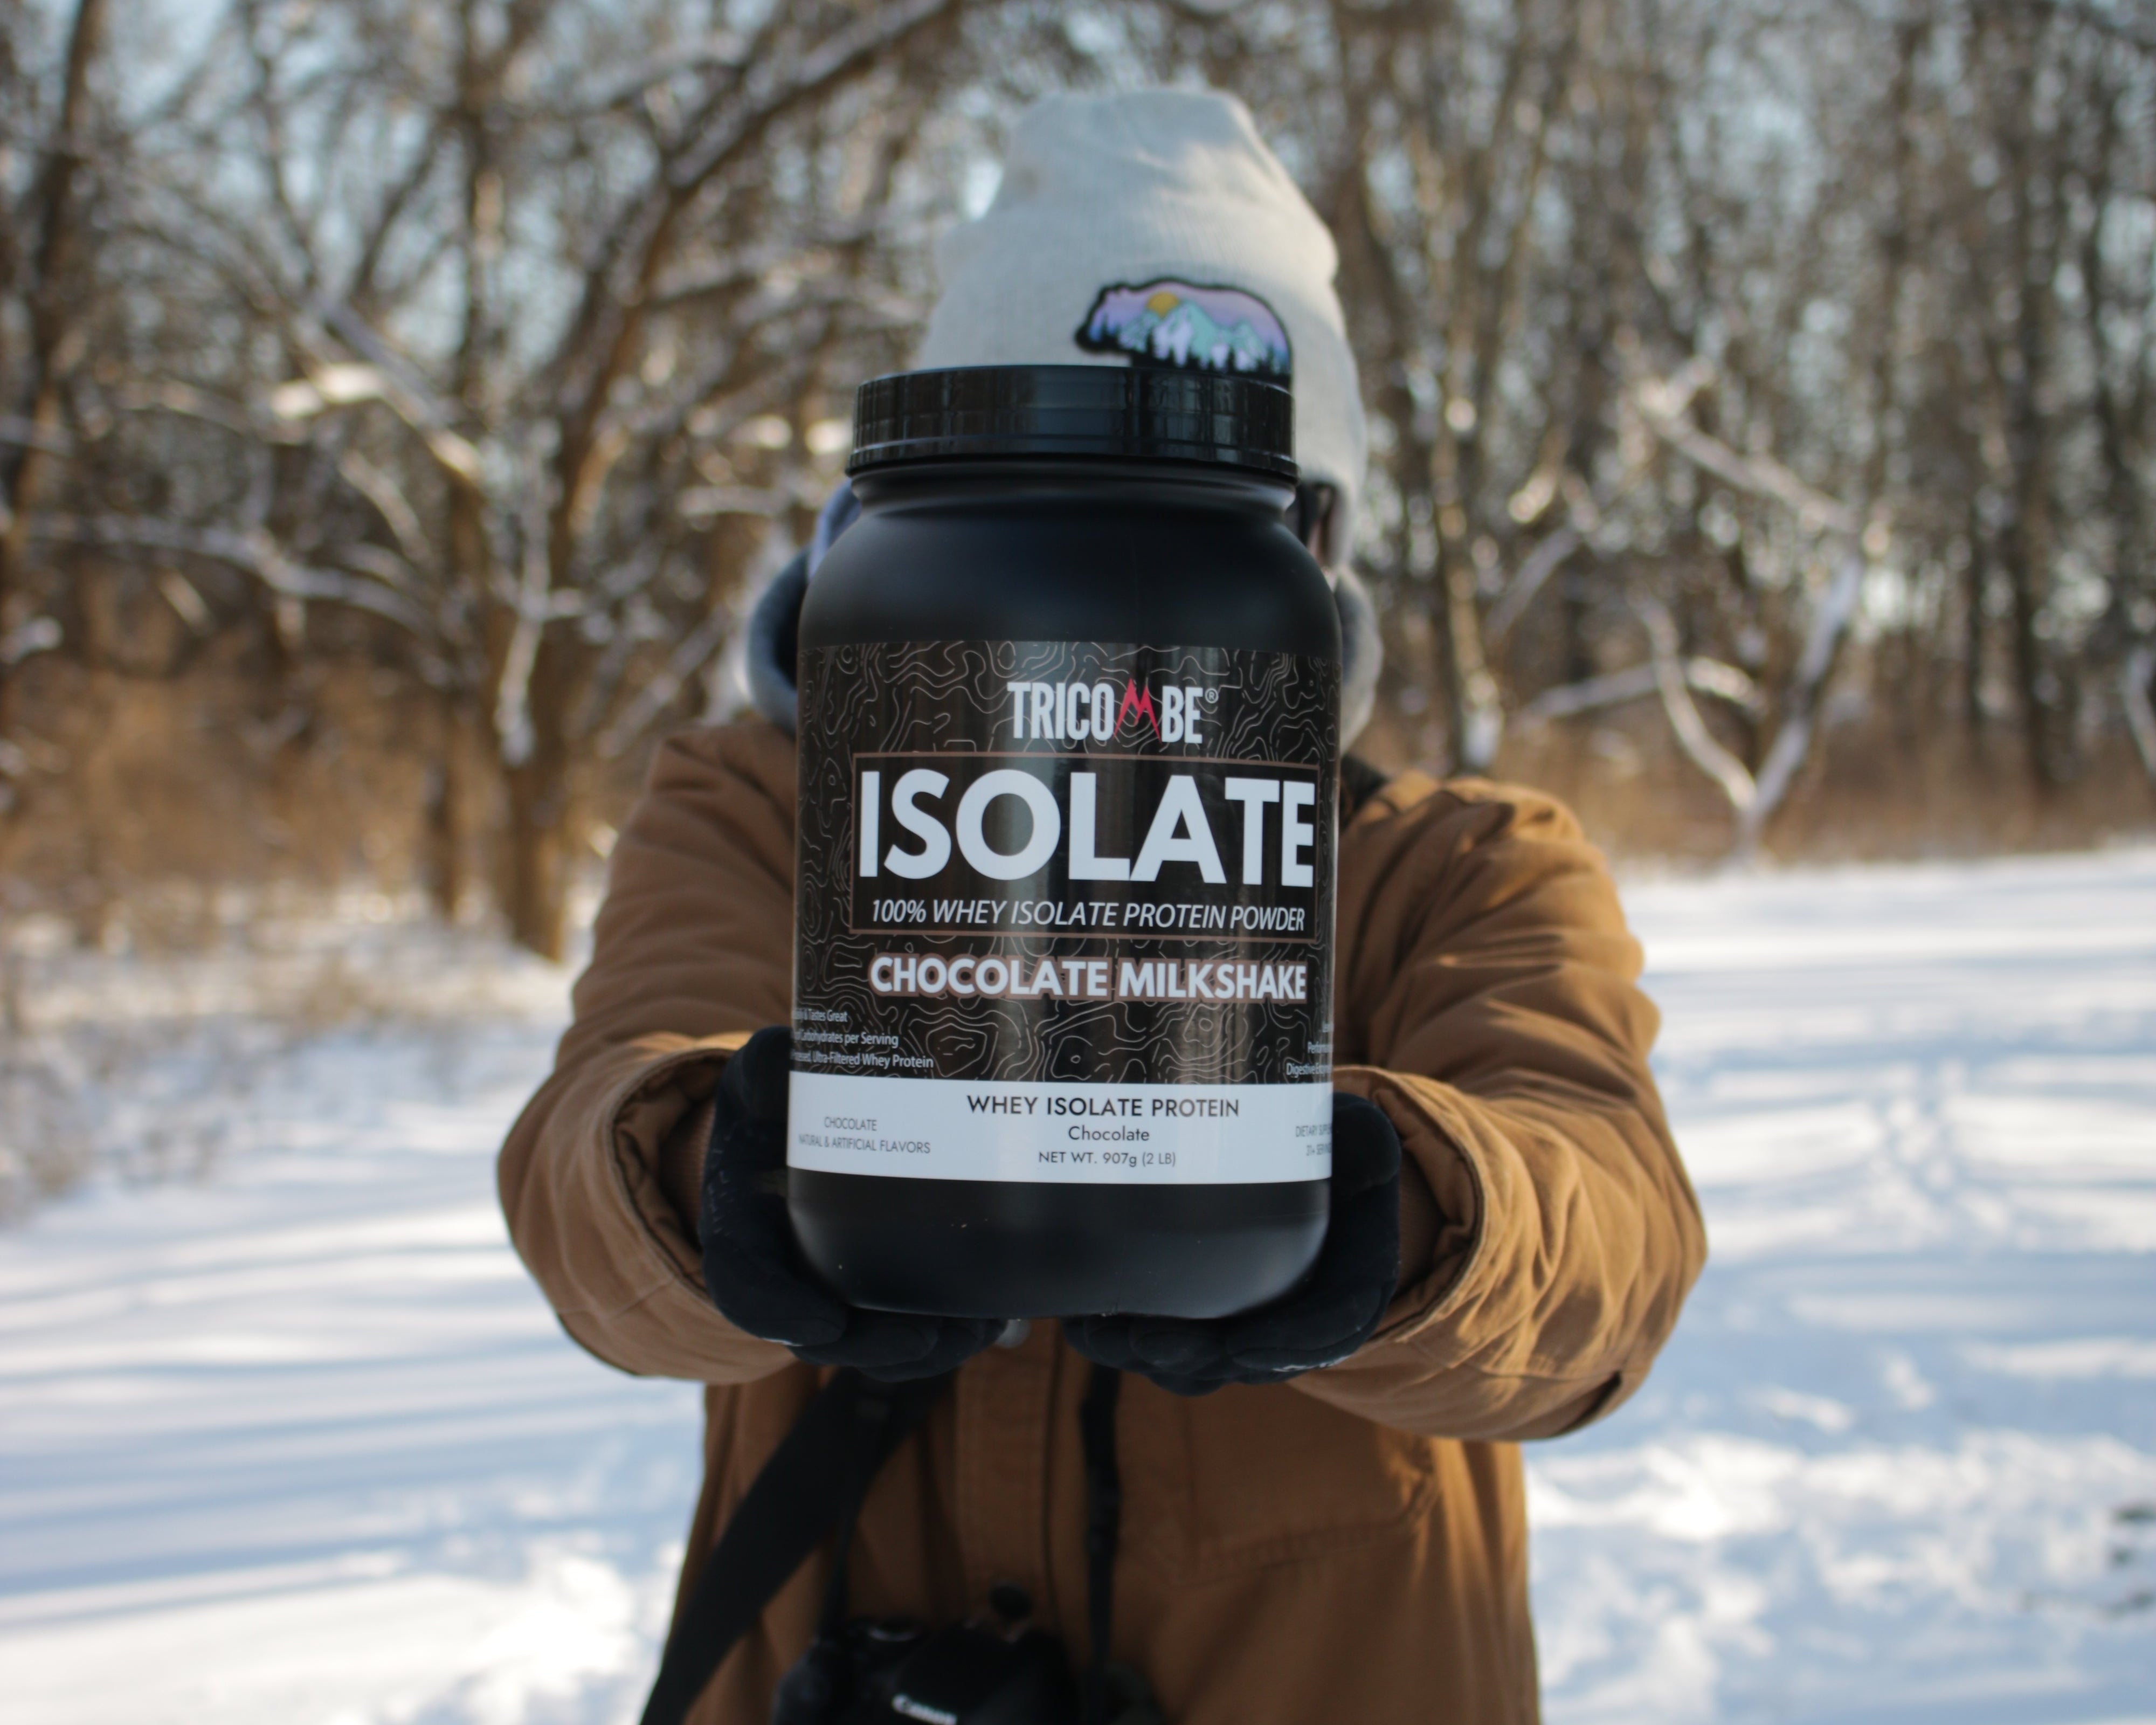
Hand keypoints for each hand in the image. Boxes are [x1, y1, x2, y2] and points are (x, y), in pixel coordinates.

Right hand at [701, 1027, 1002, 1379]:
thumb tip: (786, 1056)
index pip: (740, 1284)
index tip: (823, 1322)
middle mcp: (782, 1270)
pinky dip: (947, 1334)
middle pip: (816, 1337)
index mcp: (739, 1224)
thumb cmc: (775, 1098)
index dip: (775, 1311)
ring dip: (925, 1351)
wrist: (791, 1123)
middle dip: (873, 1347)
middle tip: (926, 1336)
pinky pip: (905, 1327)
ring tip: (980, 1330)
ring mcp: (831, 1286)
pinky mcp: (876, 1285)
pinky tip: (995, 1318)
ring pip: (869, 1344)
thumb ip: (769, 1068)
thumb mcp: (761, 1075)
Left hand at [1063, 1093, 1401, 1395]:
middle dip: (1196, 1358)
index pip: (1331, 1329)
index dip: (1289, 1347)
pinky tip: (1083, 1324)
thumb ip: (1371, 1146)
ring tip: (1100, 1336)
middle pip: (1249, 1359)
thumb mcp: (1365, 1143)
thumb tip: (1377, 1149)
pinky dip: (1126, 1341)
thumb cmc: (1338, 1152)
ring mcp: (1249, 1323)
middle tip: (1147, 1342)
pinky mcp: (1206, 1316)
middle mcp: (1300, 1317)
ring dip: (1150, 1357)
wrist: (1313, 1167)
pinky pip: (1170, 1346)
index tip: (1243, 1348)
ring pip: (1202, 1363)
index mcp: (1353, 1283)